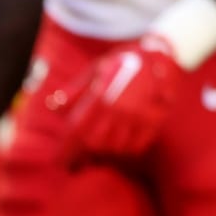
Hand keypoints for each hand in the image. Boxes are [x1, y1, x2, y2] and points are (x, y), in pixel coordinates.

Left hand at [63, 36, 182, 162]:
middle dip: (85, 154)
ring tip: (100, 152)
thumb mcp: (97, 68)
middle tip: (81, 160)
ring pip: (117, 147)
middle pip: (96, 143)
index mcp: (102, 96)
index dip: (67, 151)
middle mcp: (120, 109)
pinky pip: (138, 145)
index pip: (78, 131)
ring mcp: (140, 115)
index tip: (61, 163)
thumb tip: (55, 107)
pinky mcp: (156, 119)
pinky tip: (121, 146)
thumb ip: (75, 89)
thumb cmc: (124, 61)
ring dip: (105, 153)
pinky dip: (127, 150)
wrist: (160, 52)